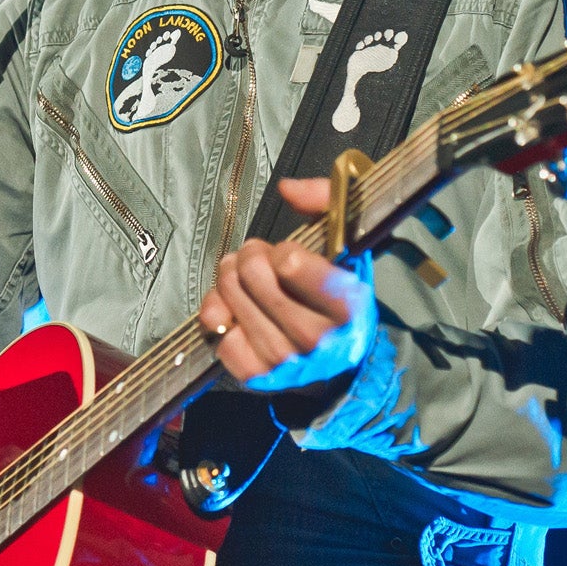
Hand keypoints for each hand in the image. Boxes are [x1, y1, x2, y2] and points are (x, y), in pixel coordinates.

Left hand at [196, 177, 377, 392]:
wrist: (342, 364)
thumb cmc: (341, 299)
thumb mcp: (348, 246)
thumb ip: (326, 203)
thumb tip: (287, 188)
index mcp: (347, 304)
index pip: (288, 262)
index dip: (282, 251)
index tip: (289, 258)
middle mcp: (317, 338)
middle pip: (250, 275)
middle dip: (249, 258)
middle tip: (257, 261)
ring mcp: (285, 360)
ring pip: (229, 299)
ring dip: (230, 282)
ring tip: (244, 282)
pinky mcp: (258, 377)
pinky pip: (218, 334)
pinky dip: (221, 319)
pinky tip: (238, 313)